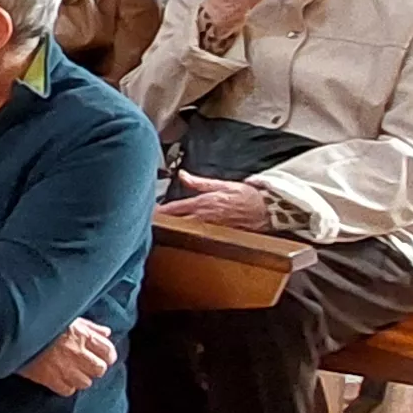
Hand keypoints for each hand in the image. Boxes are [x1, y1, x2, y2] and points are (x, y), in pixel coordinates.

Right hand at [15, 317, 116, 393]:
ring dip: (80, 378)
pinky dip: (66, 386)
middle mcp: (78, 353)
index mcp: (83, 335)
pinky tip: (60, 378)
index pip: (108, 351)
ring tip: (71, 371)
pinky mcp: (51, 379)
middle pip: (99, 369)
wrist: (14, 330)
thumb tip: (105, 333)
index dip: (107, 355)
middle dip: (94, 367)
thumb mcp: (68, 317)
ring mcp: (65, 368)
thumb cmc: (41, 321)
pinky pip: (68, 390)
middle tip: (85, 364)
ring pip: (85, 382)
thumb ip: (89, 326)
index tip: (103, 356)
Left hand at [156, 172, 278, 230]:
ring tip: (158, 228)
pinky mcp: (215, 237)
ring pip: (183, 230)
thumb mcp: (222, 184)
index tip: (147, 212)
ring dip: (171, 229)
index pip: (174, 209)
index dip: (158, 212)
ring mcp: (209, 229)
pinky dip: (185, 235)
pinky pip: (195, 236)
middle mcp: (204, 218)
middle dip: (161, 222)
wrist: (267, 211)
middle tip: (145, 221)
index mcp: (203, 203)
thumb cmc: (247, 197)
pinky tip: (178, 235)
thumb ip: (199, 182)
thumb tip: (182, 175)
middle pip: (175, 222)